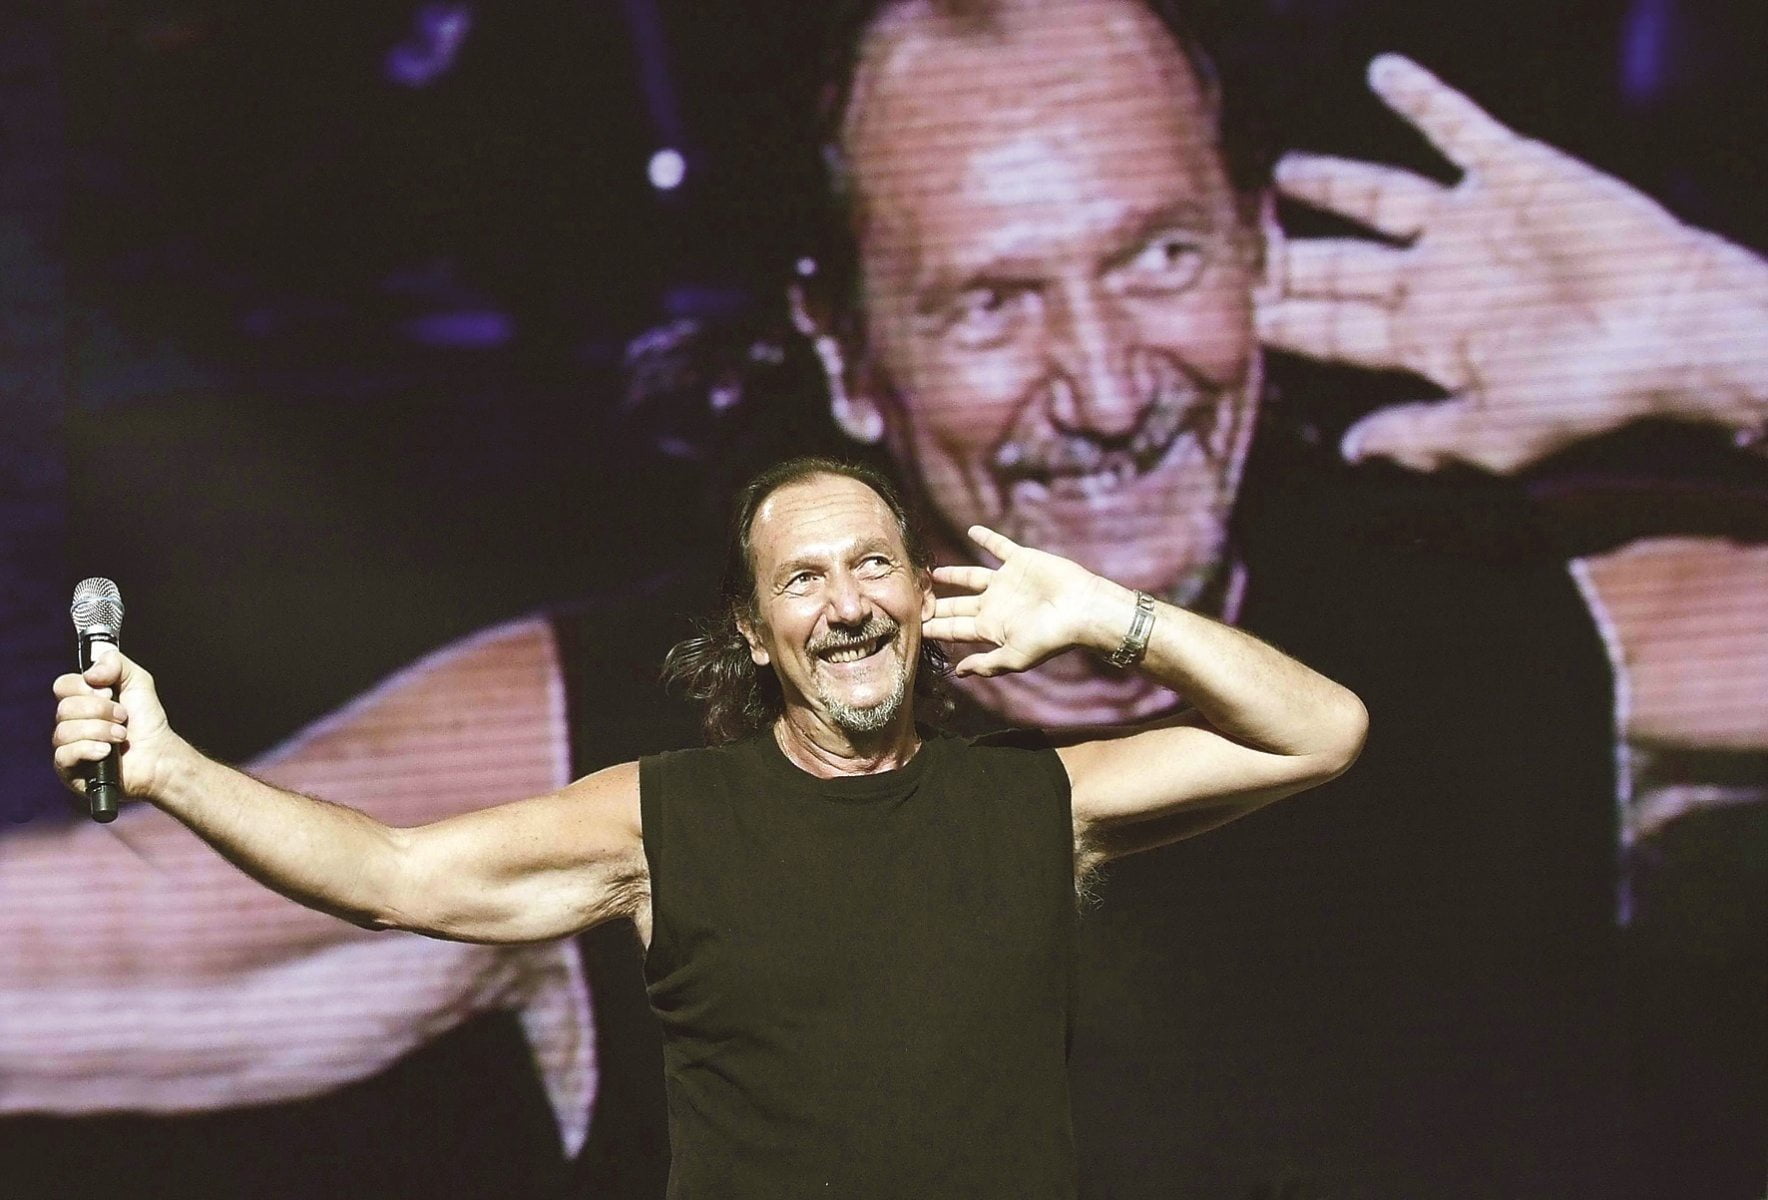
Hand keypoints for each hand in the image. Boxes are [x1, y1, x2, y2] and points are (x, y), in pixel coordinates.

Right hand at [51, 646, 185, 802]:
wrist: (158, 755)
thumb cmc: (146, 720)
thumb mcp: (138, 681)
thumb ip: (115, 663)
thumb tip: (90, 673)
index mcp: (80, 700)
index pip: (63, 685)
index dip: (87, 688)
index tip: (110, 693)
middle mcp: (69, 722)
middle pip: (65, 708)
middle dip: (101, 710)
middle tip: (123, 716)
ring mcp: (67, 746)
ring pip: (65, 731)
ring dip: (101, 730)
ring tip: (121, 736)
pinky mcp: (68, 770)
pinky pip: (64, 755)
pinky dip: (90, 750)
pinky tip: (107, 752)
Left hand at [925, 525, 1110, 676]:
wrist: (1081, 610)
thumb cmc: (1049, 638)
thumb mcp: (1013, 657)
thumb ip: (986, 664)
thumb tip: (958, 673)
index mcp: (991, 628)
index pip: (954, 628)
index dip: (933, 627)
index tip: (910, 625)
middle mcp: (995, 605)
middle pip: (957, 604)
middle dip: (936, 604)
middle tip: (910, 598)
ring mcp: (1007, 582)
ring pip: (971, 576)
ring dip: (952, 574)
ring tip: (932, 572)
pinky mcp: (1021, 561)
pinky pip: (999, 547)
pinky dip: (986, 538)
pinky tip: (972, 530)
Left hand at [1260, 54, 1741, 472]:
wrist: (1667, 331)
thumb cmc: (1586, 394)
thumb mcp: (1490, 434)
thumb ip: (1416, 437)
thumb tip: (1349, 450)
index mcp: (1427, 339)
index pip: (1335, 330)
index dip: (1287, 322)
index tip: (1235, 315)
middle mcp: (1438, 277)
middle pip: (1342, 265)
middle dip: (1291, 260)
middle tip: (1232, 248)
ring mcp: (1470, 223)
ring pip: (1380, 195)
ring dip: (1332, 180)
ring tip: (1283, 171)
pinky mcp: (1511, 174)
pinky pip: (1457, 127)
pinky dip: (1422, 98)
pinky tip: (1383, 70)